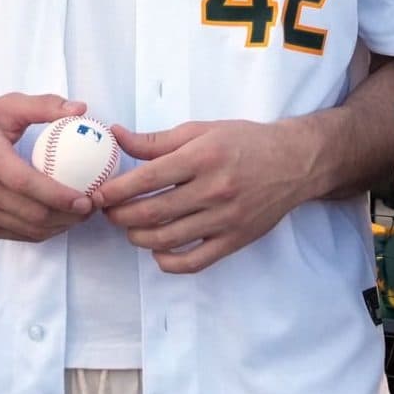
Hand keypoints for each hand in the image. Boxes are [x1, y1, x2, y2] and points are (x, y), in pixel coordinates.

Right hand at [0, 92, 97, 240]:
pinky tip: (55, 221)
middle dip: (67, 216)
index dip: (60, 196)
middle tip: (91, 208)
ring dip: (57, 227)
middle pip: (30, 213)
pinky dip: (38, 232)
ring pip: (24, 229)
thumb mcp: (6, 106)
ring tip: (78, 216)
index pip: (27, 184)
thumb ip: (44, 105)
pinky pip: (12, 234)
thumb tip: (81, 109)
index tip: (87, 198)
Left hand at [92, 118, 324, 274]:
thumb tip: (117, 137)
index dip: (115, 190)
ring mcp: (225, 219)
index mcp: (203, 157)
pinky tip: (158, 252)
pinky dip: (168, 262)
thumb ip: (157, 140)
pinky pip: (195, 262)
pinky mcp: (235, 240)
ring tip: (130, 228)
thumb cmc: (246, 142)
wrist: (295, 161)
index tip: (98, 194)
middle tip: (108, 213)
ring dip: (138, 238)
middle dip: (120, 216)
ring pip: (168, 240)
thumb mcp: (202, 131)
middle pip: (152, 212)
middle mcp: (214, 189)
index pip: (147, 179)